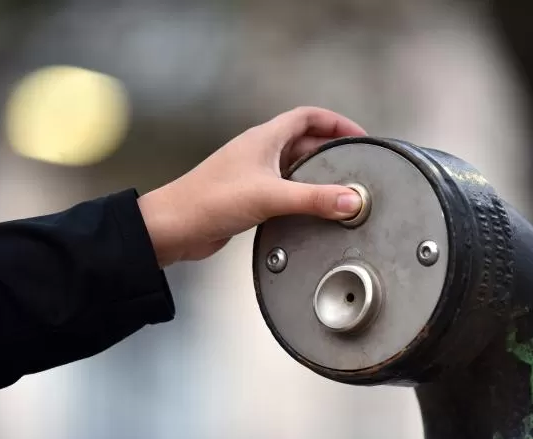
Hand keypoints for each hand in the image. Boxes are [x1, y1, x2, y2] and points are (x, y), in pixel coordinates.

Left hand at [138, 106, 366, 266]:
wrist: (174, 227)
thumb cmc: (209, 201)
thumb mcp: (269, 197)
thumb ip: (313, 199)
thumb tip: (352, 200)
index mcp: (263, 139)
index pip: (307, 117)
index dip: (335, 122)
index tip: (358, 136)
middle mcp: (259, 153)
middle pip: (304, 143)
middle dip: (331, 152)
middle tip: (354, 167)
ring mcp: (253, 176)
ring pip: (294, 169)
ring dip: (316, 177)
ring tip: (339, 191)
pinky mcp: (249, 199)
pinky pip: (283, 191)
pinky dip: (301, 197)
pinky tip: (311, 212)